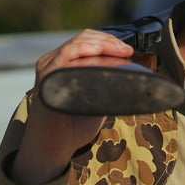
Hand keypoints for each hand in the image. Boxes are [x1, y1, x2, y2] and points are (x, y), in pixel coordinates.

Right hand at [10, 30, 134, 184]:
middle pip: (83, 38)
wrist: (54, 146)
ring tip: (119, 52)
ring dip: (101, 44)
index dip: (109, 41)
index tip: (128, 50)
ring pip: (75, 44)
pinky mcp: (46, 79)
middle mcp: (54, 62)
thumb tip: (139, 70)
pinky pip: (65, 58)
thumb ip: (109, 83)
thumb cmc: (74, 125)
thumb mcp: (96, 99)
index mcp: (65, 63)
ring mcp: (49, 69)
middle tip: (127, 51)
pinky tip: (99, 56)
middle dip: (108, 41)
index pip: (87, 40)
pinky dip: (85, 53)